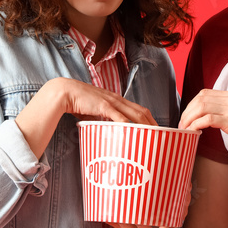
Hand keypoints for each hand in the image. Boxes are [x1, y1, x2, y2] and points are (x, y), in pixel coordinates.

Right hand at [14, 78, 156, 159]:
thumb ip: (103, 120)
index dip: (150, 119)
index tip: (157, 130)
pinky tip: (134, 131)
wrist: (64, 92)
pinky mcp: (103, 105)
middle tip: (163, 136)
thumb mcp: (95, 112)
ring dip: (146, 125)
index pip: (139, 109)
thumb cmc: (78, 103)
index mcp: (117, 101)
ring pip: (134, 113)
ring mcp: (111, 102)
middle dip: (154, 124)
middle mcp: (118, 100)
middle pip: (142, 111)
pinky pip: (118, 116)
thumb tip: (108, 133)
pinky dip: (128, 124)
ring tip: (154, 136)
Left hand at [179, 89, 227, 157]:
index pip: (204, 94)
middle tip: (182, 125)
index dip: (191, 105)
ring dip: (189, 118)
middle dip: (187, 112)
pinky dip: (196, 125)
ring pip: (201, 107)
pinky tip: (194, 132)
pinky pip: (207, 119)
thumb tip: (207, 117)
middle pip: (200, 99)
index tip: (186, 117)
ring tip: (185, 129)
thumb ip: (226, 111)